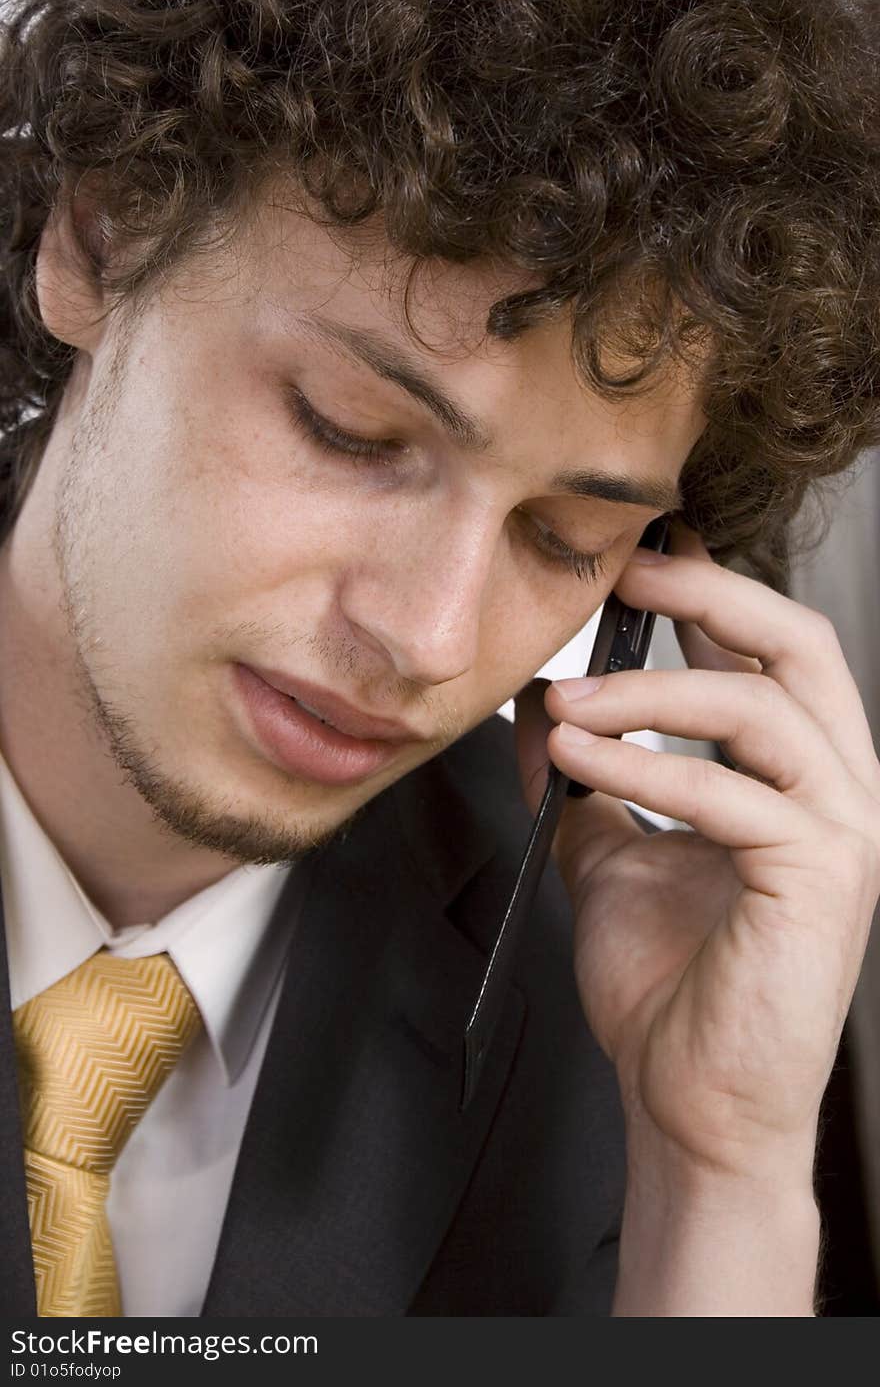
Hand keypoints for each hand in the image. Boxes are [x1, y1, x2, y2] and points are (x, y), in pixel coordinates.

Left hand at [514, 522, 879, 1188]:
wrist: (689, 1102)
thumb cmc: (668, 986)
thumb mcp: (605, 854)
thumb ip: (588, 779)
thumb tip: (538, 707)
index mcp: (793, 775)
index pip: (767, 650)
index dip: (706, 588)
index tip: (634, 554)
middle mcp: (836, 790)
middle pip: (797, 645)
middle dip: (708, 592)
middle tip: (625, 572)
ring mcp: (843, 833)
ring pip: (764, 710)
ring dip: (654, 690)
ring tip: (566, 697)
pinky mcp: (825, 880)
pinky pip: (738, 796)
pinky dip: (652, 766)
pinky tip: (582, 754)